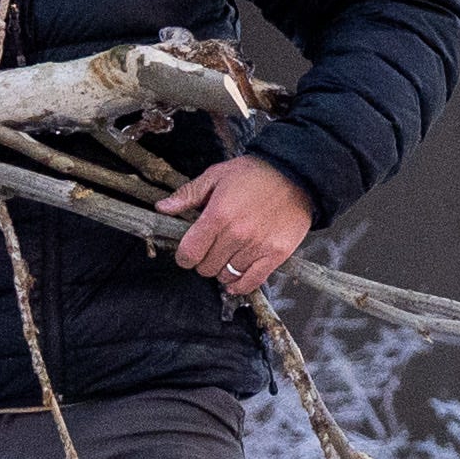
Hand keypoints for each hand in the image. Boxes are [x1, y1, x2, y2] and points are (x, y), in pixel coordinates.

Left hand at [173, 154, 315, 299]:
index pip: (189, 253)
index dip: (184, 256)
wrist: (297, 175)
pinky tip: (235, 278)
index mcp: (218, 215)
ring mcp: (258, 246)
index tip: (188, 252)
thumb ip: (188, 194)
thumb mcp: (217, 175)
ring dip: (223, 269)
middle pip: (207, 267)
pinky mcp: (276, 254)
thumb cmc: (256, 173)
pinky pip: (252, 282)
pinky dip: (240, 284)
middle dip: (204, 261)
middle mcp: (237, 234)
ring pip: (227, 276)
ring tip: (228, 255)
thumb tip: (162, 208)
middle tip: (211, 249)